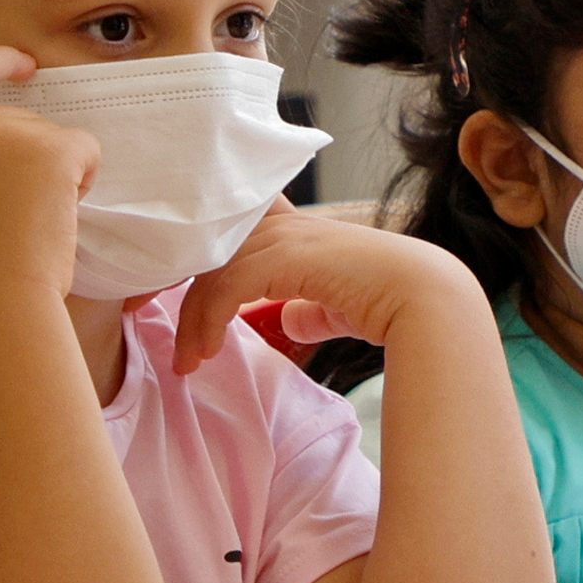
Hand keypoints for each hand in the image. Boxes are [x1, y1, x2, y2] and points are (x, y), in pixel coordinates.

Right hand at [0, 46, 98, 298]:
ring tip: (33, 220)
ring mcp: (11, 132)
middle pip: (27, 121)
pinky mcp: (51, 147)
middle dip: (41, 161)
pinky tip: (59, 213)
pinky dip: (86, 179)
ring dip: (61, 176)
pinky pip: (87, 149)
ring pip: (59, 138)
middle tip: (23, 216)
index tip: (23, 64)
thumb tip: (20, 149)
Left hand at [173, 201, 485, 374]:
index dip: (195, 267)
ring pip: (211, 270)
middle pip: (206, 249)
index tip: (173, 308)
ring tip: (186, 361)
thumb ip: (306, 307)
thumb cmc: (389, 305)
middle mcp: (283, 222)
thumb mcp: (334, 306)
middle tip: (158, 334)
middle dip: (175, 291)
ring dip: (192, 320)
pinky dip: (208, 321)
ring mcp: (285, 234)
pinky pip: (227, 286)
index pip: (225, 235)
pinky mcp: (286, 255)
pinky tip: (205, 351)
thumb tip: (286, 318)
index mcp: (293, 228)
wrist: (425, 301)